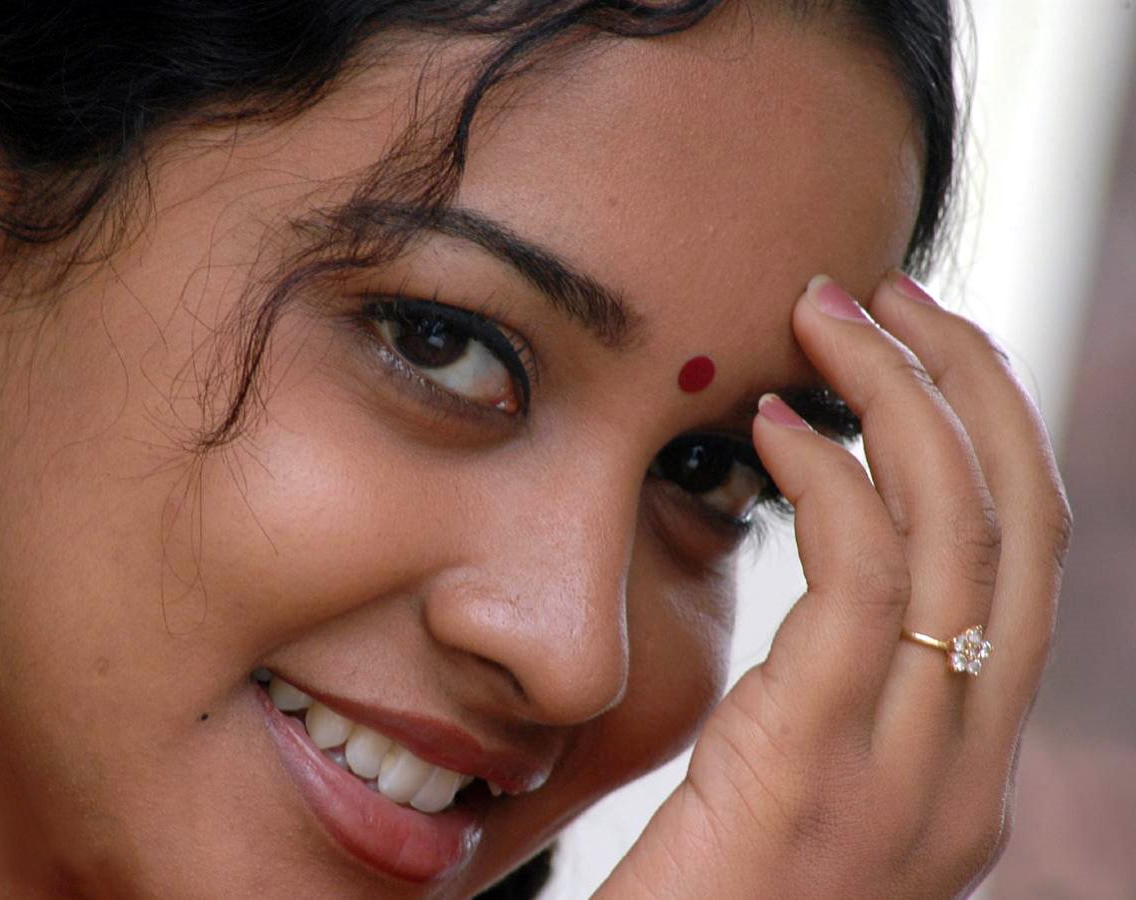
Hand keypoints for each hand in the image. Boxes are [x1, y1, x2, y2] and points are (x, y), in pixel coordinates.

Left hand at [598, 273, 1072, 898]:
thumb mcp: (800, 796)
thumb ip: (833, 706)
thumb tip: (826, 594)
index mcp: (966, 768)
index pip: (1019, 563)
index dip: (987, 436)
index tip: (915, 351)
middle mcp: (971, 768)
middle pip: (1020, 522)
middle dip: (970, 381)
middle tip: (889, 291)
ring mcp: (912, 775)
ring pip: (957, 529)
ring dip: (901, 395)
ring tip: (826, 315)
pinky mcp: (817, 766)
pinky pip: (862, 578)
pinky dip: (832, 478)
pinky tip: (775, 427)